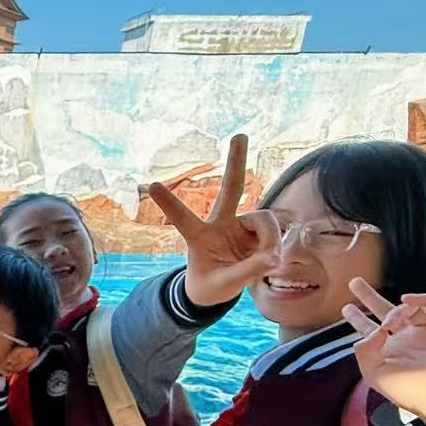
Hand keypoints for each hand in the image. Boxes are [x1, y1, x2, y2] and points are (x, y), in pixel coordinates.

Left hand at [148, 134, 278, 306]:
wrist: (219, 289)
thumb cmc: (211, 286)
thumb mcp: (223, 285)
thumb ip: (246, 272)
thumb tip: (272, 257)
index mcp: (199, 237)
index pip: (183, 218)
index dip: (169, 203)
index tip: (151, 185)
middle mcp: (220, 224)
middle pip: (231, 188)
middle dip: (236, 162)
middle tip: (240, 136)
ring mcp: (239, 225)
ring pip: (262, 219)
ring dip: (269, 238)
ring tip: (268, 261)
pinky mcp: (256, 231)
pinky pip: (273, 232)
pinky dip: (275, 245)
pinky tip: (270, 260)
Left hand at [342, 279, 425, 425]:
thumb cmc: (411, 393)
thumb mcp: (376, 375)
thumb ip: (365, 351)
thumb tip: (374, 329)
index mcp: (392, 352)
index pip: (371, 331)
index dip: (358, 318)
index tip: (346, 306)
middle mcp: (412, 340)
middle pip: (388, 313)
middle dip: (370, 298)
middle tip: (354, 282)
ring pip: (414, 308)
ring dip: (399, 307)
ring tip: (392, 316)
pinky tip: (408, 300)